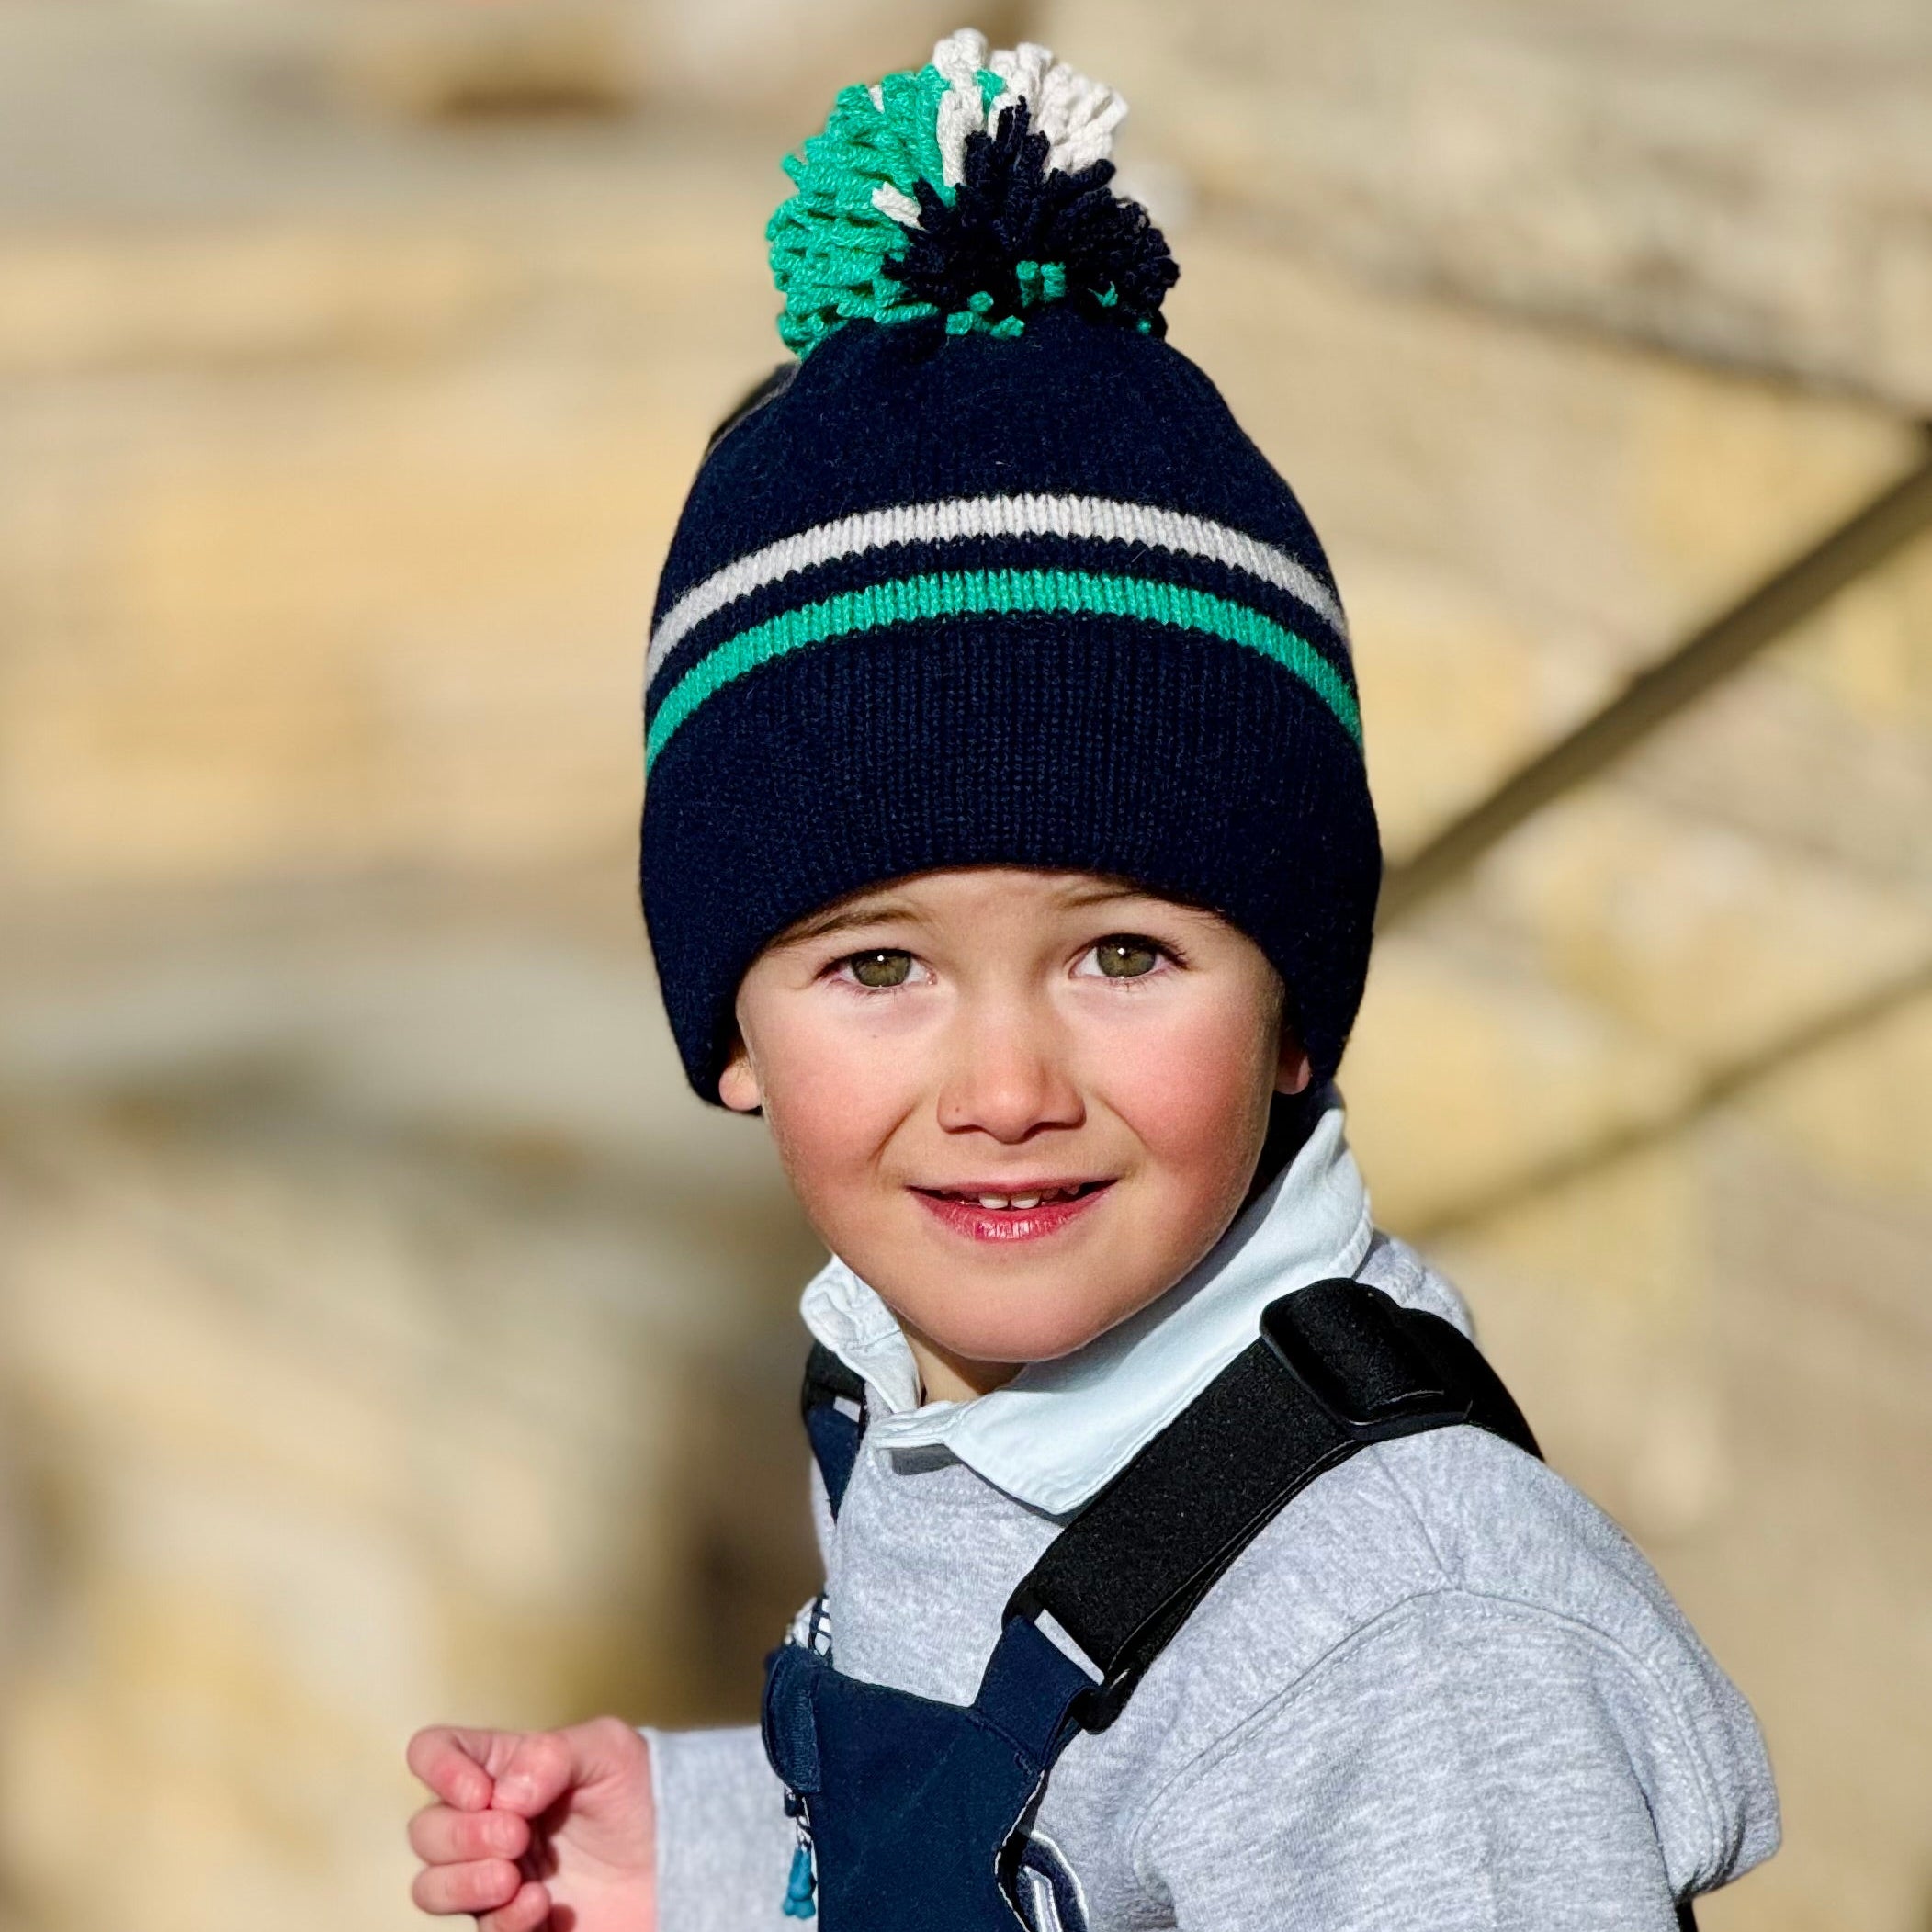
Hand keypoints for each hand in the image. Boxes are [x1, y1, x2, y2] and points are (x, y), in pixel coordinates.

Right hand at [406, 1716, 656, 1931]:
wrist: (678, 1865)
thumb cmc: (643, 1798)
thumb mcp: (611, 1751)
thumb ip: (552, 1753)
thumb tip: (501, 1794)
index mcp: (505, 1769)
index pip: (434, 1752)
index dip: (439, 1768)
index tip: (480, 1791)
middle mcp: (489, 1823)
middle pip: (424, 1829)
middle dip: (460, 1835)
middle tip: (516, 1836)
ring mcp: (496, 1878)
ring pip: (429, 1887)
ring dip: (463, 1883)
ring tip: (514, 1877)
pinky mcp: (513, 1926)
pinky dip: (503, 1920)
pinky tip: (541, 1905)